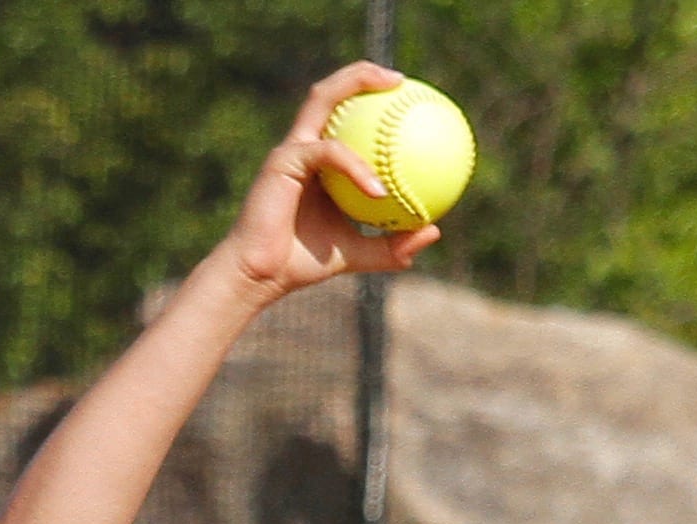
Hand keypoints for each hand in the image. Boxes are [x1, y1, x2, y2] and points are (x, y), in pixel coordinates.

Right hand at [220, 64, 439, 303]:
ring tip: (391, 89)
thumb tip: (435, 231)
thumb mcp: (357, 254)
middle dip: (362, 74)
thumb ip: (392, 244)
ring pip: (324, 101)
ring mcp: (292, 149)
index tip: (406, 100)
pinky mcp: (284, 161)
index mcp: (319, 162)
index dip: (371, 101)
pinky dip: (355, 168)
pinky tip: (379, 188)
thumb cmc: (302, 264)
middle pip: (331, 93)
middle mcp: (304, 146)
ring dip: (355, 85)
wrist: (261, 276)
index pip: (344, 118)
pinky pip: (328, 153)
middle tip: (400, 79)